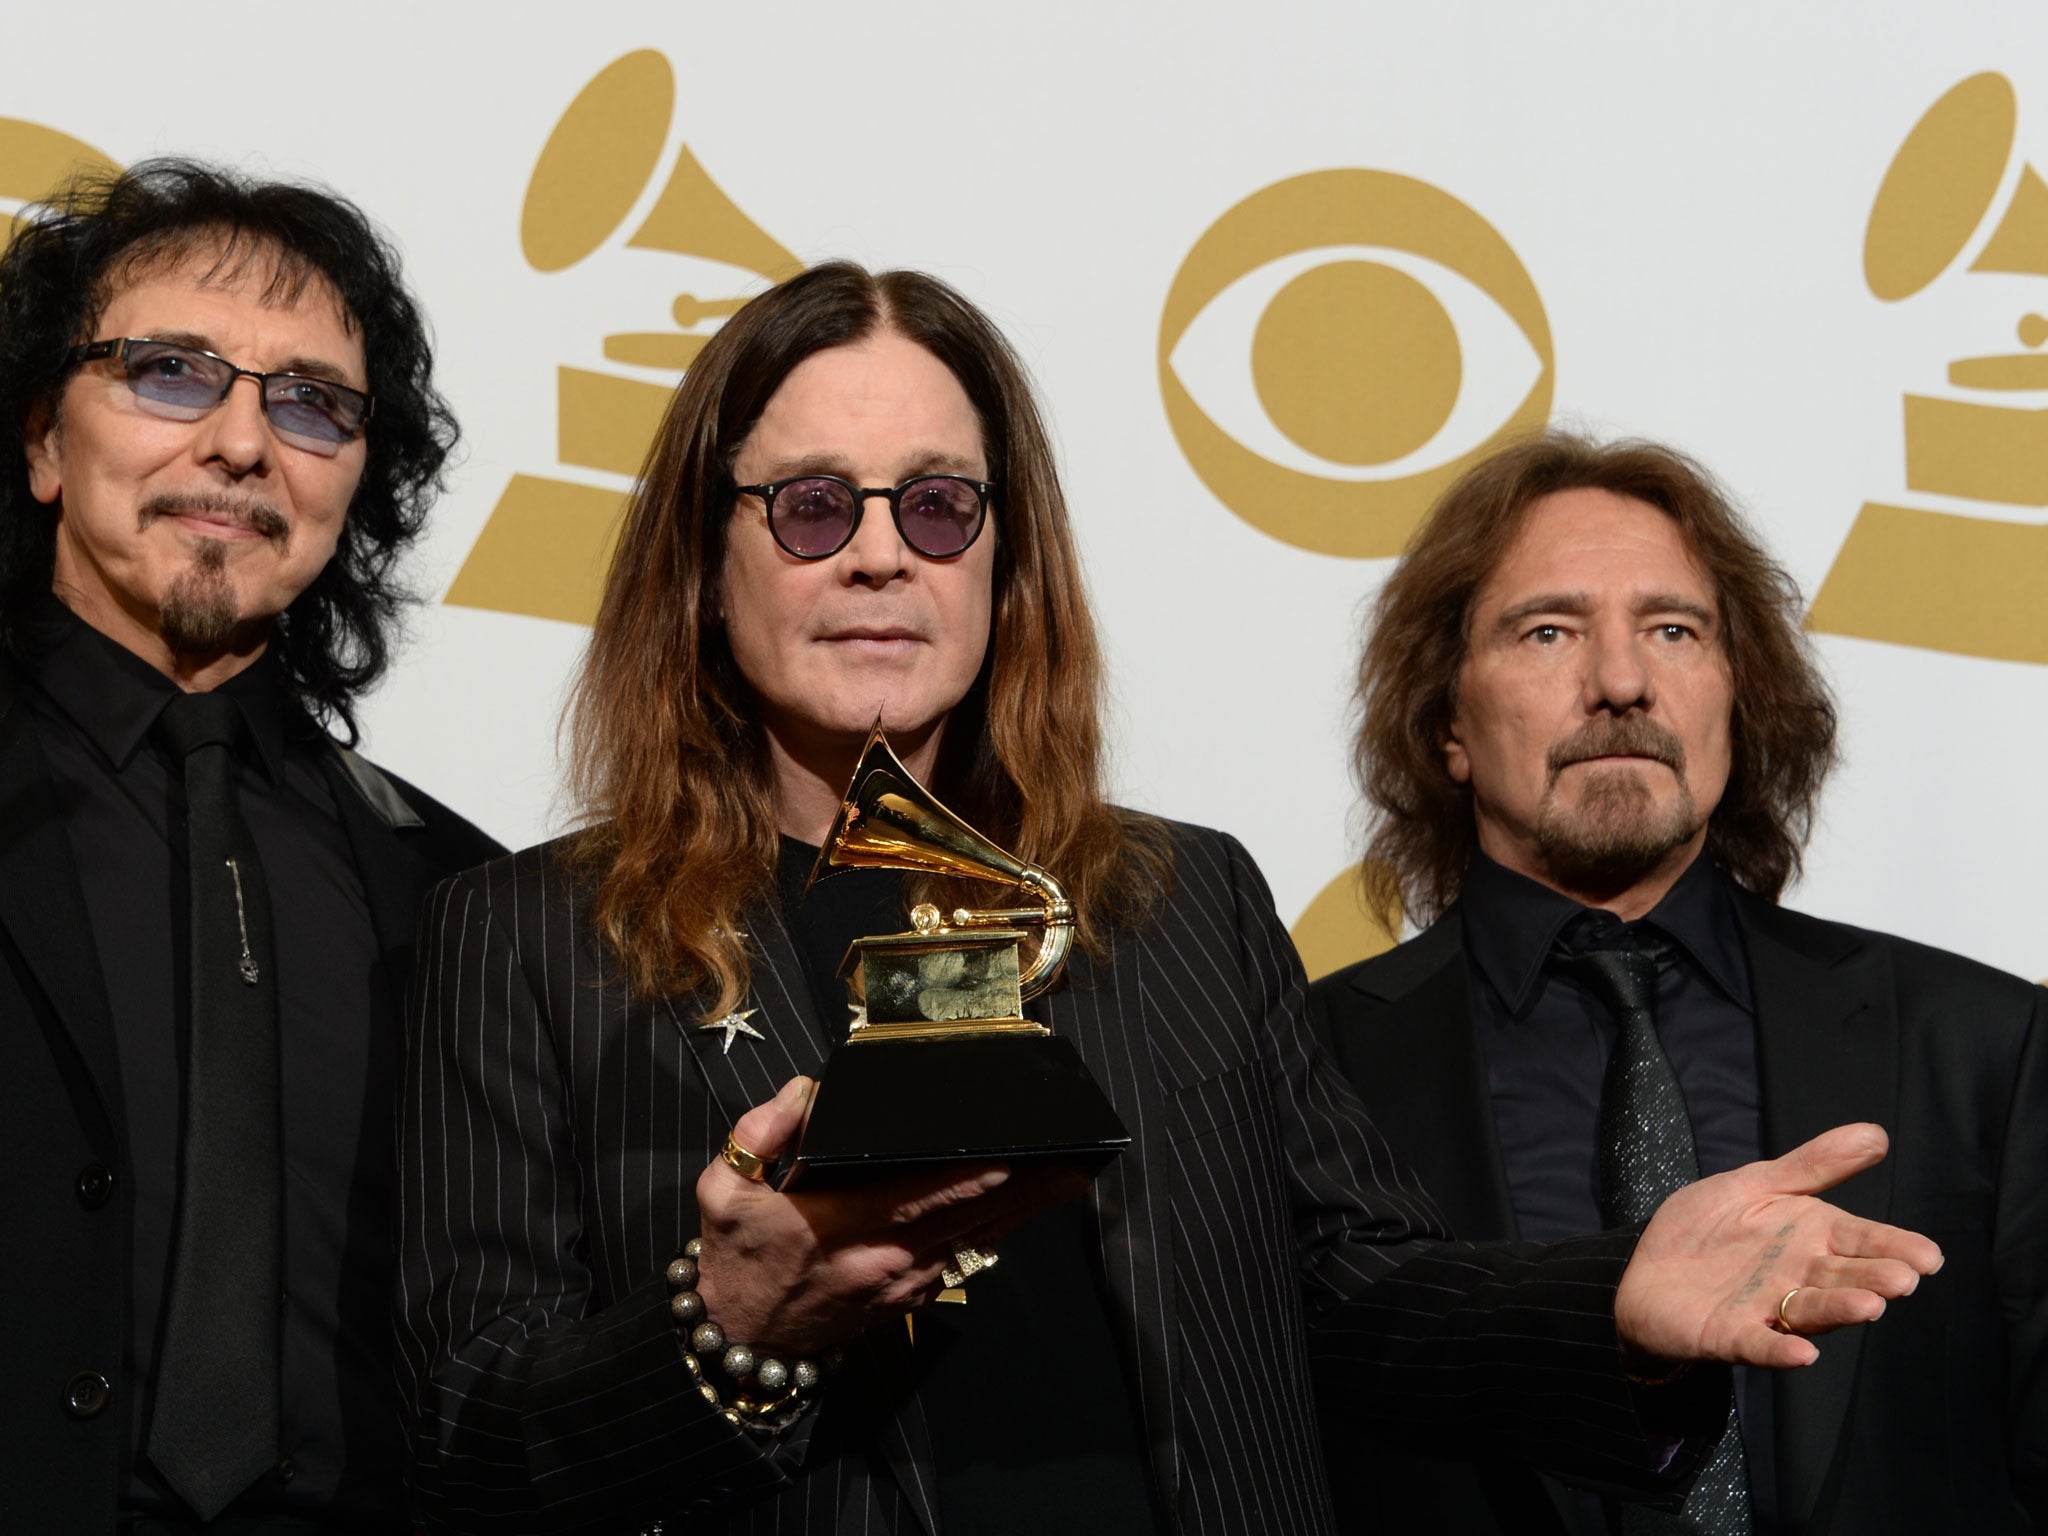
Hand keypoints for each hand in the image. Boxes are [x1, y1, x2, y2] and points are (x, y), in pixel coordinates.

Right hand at [691, 1076, 1091, 1354]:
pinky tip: (1023, 1207)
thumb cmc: (736, 1257)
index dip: (959, 1183)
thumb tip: (807, 1091)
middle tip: (1070, 1161)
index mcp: (833, 1226)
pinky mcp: (910, 1298)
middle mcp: (879, 1260)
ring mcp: (901, 1284)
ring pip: (973, 1241)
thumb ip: (759, 1134)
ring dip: (1021, 1210)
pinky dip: (993, 1232)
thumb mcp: (721, 1190)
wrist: (742, 1339)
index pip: (909, 1200)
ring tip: (1068, 1177)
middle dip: (1019, 1190)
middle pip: (962, 1220)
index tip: (1003, 1162)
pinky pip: (960, 1258)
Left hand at [1614, 1122, 1943, 1369]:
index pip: (1861, 1240)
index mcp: (1810, 1238)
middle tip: (1902, 1279)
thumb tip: (1876, 1134)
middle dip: (1873, 1279)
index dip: (1894, 1247)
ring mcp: (1767, 1309)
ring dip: (1839, 1310)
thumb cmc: (1708, 1229)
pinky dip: (1780, 1349)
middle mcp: (1798, 1277)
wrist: (1644, 1270)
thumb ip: (1813, 1165)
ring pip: (1810, 1310)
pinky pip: (1759, 1344)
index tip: (1928, 1256)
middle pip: (1844, 1278)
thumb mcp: (1757, 1184)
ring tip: (1870, 1306)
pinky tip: (1803, 1353)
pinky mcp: (1730, 1335)